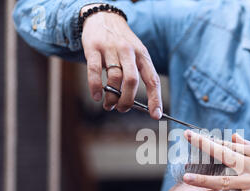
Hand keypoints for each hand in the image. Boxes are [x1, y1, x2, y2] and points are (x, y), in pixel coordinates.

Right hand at [80, 4, 162, 118]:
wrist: (102, 17)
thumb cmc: (121, 43)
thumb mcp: (136, 53)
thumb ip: (137, 74)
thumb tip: (135, 103)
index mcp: (142, 55)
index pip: (152, 80)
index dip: (155, 99)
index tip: (155, 115)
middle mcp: (128, 51)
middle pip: (132, 81)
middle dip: (127, 100)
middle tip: (122, 108)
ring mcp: (110, 49)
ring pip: (114, 79)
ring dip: (111, 97)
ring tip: (109, 105)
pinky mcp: (93, 48)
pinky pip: (95, 71)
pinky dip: (95, 87)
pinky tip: (96, 96)